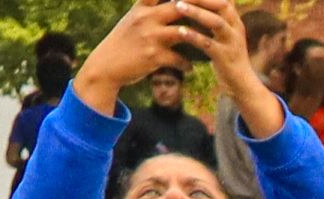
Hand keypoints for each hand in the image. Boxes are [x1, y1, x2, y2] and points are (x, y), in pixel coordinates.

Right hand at [73, 0, 203, 114]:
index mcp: (142, 8)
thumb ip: (150, 10)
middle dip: (200, 8)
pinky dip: (187, 64)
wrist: (106, 65)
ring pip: (183, 32)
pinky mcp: (153, 56)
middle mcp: (146, 18)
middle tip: (217, 12)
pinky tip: (191, 68)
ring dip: (199, 38)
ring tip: (209, 43)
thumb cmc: (122, 42)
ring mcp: (150, 37)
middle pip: (179, 6)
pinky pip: (179, 59)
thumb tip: (173, 5)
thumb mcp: (133, 20)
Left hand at [175, 0, 279, 126]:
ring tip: (177, 5)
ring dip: (196, 12)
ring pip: (216, 22)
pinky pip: (208, 44)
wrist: (241, 84)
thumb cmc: (227, 56)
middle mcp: (236, 29)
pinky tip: (180, 31)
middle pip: (221, 5)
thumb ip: (212, 18)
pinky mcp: (225, 57)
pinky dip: (194, 36)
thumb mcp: (223, 34)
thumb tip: (192, 4)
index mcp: (234, 21)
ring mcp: (232, 43)